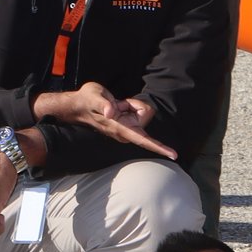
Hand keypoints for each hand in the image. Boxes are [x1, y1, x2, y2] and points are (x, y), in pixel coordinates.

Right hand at [34, 81, 173, 156]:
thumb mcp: (93, 96)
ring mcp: (127, 128)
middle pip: (146, 114)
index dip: (158, 147)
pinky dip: (129, 104)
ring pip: (142, 111)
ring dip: (129, 104)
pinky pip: (137, 109)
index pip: (143, 140)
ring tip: (114, 104)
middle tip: (116, 103)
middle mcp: (126, 131)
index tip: (173, 154)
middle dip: (134, 105)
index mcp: (120, 128)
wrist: (78, 105)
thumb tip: (111, 112)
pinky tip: (117, 105)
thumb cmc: (86, 100)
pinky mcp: (128, 123)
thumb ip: (103, 104)